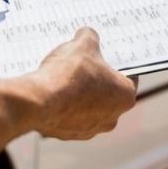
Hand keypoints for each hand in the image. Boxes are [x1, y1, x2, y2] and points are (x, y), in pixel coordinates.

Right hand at [0, 28, 136, 168]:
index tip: (106, 55)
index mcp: (125, 96)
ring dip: (80, 93)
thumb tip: (87, 35)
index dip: (116, 63)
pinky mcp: (68, 133)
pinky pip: (69, 115)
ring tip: (65, 76)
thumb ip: (90, 37)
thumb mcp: (83, 44)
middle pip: (108, 92)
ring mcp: (90, 129)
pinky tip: (54, 90)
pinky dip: (64, 104)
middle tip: (84, 63)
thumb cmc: (69, 74)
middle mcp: (112, 117)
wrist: (39, 100)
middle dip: (97, 78)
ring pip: (88, 106)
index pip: (129, 76)